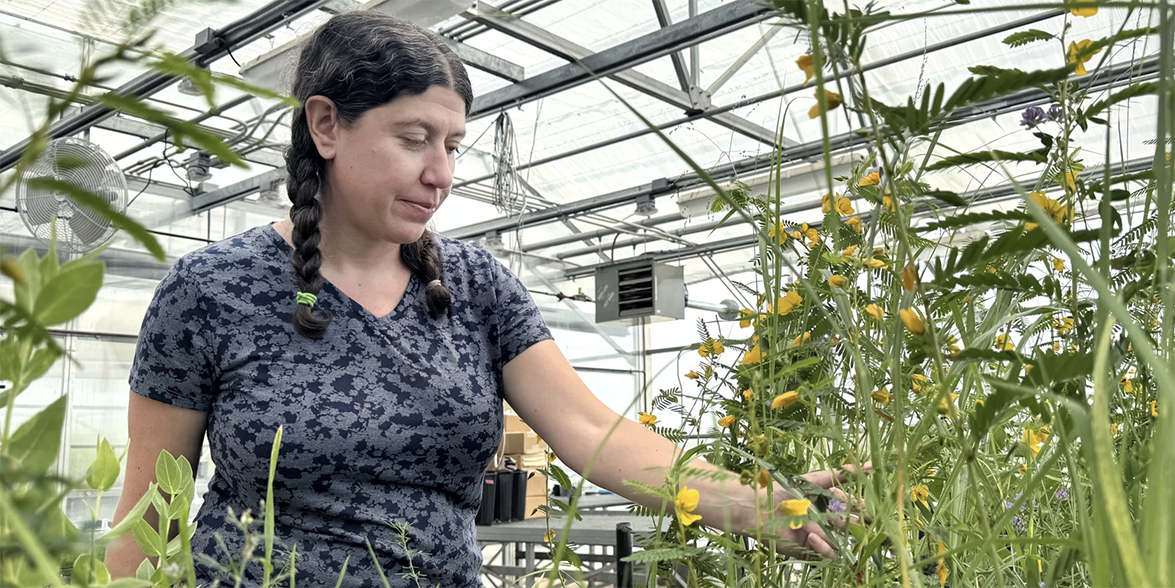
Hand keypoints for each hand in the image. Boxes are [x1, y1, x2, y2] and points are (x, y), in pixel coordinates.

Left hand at [747, 462, 870, 559]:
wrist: (762, 507)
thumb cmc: (786, 491)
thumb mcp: (816, 479)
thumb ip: (842, 474)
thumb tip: (872, 464)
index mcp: (833, 504)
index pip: (856, 507)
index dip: (853, 503)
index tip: (835, 495)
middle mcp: (830, 521)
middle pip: (853, 525)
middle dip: (847, 518)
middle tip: (833, 511)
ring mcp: (823, 537)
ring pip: (844, 540)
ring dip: (834, 531)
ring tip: (819, 522)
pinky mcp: (813, 551)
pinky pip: (830, 554)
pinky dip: (824, 547)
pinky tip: (811, 536)